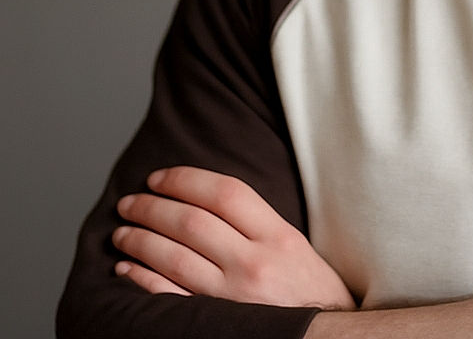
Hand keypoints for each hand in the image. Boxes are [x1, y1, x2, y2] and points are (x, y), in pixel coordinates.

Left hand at [112, 166, 355, 310]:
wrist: (322, 337)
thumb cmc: (308, 288)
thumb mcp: (293, 244)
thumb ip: (255, 222)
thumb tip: (202, 199)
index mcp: (277, 235)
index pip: (225, 193)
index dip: (186, 180)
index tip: (158, 178)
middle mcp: (253, 263)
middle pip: (192, 222)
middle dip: (152, 208)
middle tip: (129, 202)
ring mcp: (231, 297)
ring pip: (174, 258)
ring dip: (140, 241)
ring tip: (121, 232)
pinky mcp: (214, 324)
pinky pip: (168, 298)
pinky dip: (142, 280)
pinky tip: (125, 269)